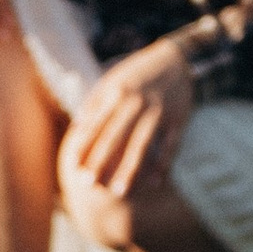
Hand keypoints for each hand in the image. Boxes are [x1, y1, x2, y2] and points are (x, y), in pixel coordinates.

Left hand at [61, 35, 194, 202]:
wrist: (175, 59)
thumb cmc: (136, 73)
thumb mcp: (112, 79)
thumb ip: (94, 102)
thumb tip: (76, 127)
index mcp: (116, 93)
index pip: (96, 125)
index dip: (85, 147)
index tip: (75, 167)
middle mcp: (136, 103)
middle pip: (116, 138)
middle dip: (101, 162)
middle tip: (90, 185)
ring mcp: (159, 112)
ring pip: (143, 146)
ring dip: (130, 170)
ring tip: (119, 192)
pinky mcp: (178, 119)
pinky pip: (170, 146)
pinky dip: (163, 165)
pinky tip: (154, 183)